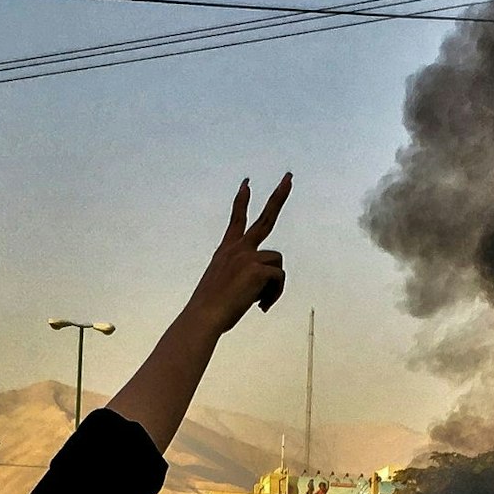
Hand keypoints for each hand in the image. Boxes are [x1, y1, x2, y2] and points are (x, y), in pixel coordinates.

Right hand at [188, 174, 290, 332]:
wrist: (204, 316)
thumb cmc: (211, 309)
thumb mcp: (223, 286)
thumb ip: (242, 277)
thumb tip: (261, 285)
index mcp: (226, 250)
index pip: (236, 219)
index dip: (242, 200)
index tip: (247, 182)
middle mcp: (237, 248)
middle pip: (266, 218)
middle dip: (279, 196)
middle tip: (289, 177)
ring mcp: (248, 256)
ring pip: (277, 264)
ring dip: (274, 285)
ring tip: (259, 302)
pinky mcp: (258, 268)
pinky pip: (279, 279)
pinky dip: (274, 295)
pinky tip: (261, 306)